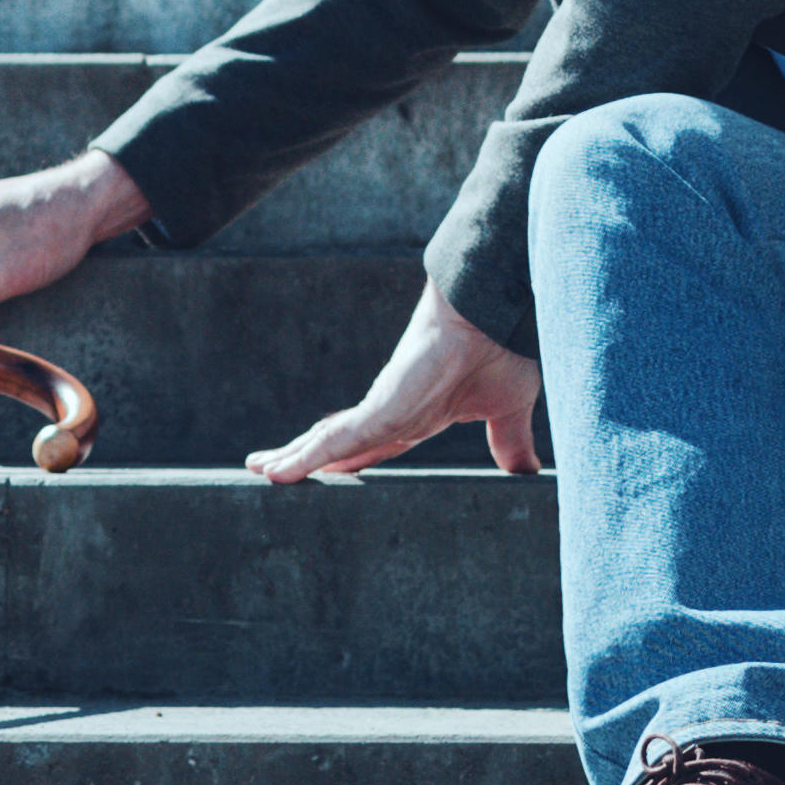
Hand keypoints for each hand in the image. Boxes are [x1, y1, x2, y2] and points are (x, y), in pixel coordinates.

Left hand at [249, 283, 544, 481]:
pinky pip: (339, 441)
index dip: (349, 459)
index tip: (326, 471)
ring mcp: (387, 406)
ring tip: (260, 468)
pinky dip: (309, 458)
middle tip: (269, 466)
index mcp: (421, 412)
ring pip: (330, 441)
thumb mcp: (507, 409)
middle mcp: (396, 409)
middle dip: (307, 454)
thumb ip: (509, 441)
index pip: (375, 442)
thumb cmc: (503, 347)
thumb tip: (524, 471)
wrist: (498, 312)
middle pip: (341, 441)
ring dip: (295, 456)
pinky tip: (281, 471)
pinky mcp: (384, 406)